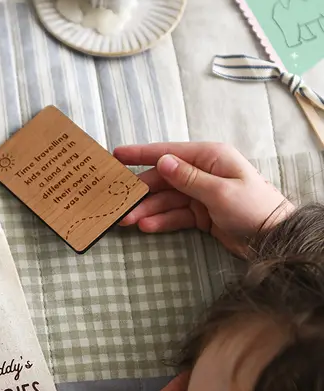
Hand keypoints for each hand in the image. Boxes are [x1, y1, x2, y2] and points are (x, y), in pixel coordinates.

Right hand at [113, 142, 293, 256]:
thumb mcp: (220, 192)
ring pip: (167, 199)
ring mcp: (201, 194)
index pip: (169, 153)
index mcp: (210, 157)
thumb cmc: (253, 208)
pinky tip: (146, 226)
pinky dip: (161, 220)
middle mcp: (203, 172)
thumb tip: (163, 162)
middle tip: (119, 202)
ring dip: (148, 209)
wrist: (273, 238)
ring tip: (128, 221)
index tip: (117, 155)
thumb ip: (189, 178)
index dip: (142, 154)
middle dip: (141, 191)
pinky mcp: (202, 214)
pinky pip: (176, 215)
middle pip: (164, 179)